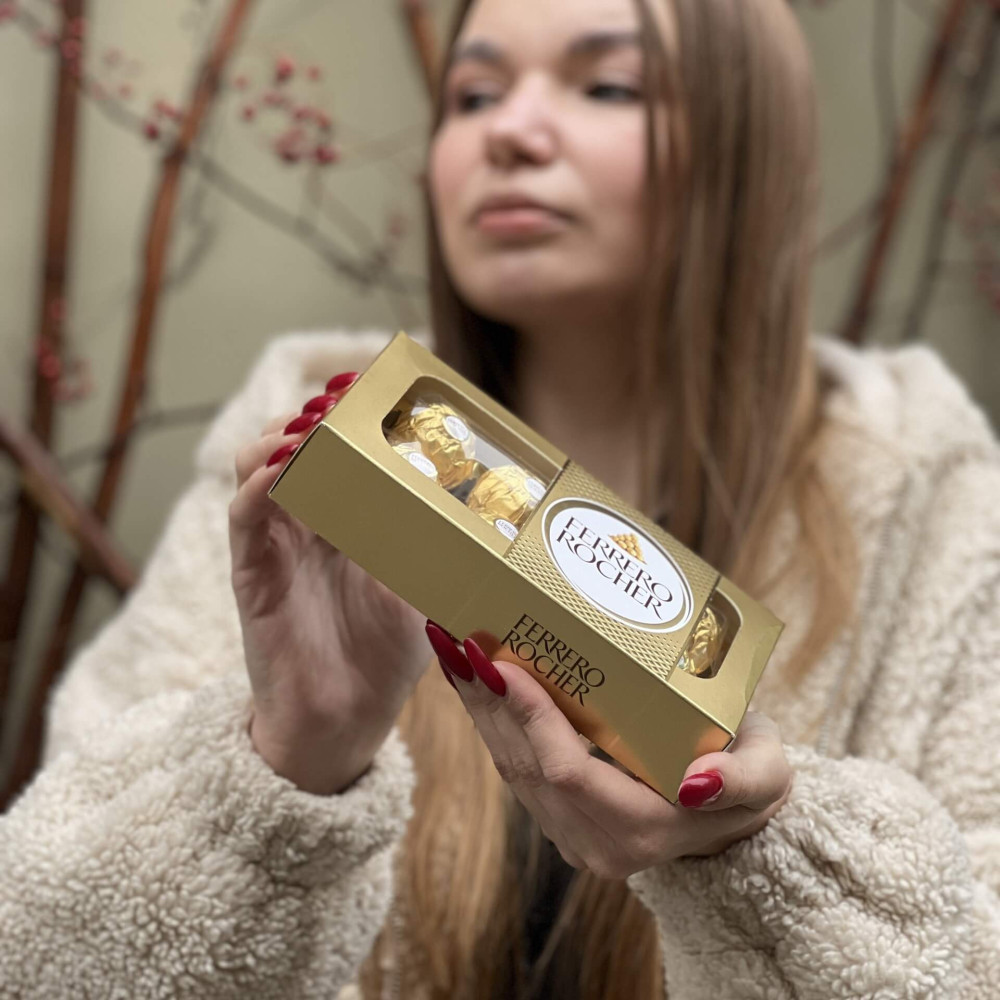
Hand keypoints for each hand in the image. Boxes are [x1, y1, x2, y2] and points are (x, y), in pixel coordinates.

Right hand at [228, 371, 431, 794]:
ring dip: (285, 436)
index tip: (381, 384)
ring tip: (317, 425)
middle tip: (347, 394)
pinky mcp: (252, 571)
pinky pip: (244, 513)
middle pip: (297, 439)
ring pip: (259, 461)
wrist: (345, 720)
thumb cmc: (386, 656)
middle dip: (320, 412)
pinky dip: (259, 482)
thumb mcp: (428, 592)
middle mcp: (309, 520)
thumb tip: (494, 511)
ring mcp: (277, 542)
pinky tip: (285, 467)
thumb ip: (444, 550)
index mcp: (349, 518)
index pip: (342, 447)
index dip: (353, 412)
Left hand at [428, 626, 793, 877]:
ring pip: (510, 766)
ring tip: (450, 646)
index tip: (501, 663)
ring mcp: (572, 834)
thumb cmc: (750, 778)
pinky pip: (515, 766)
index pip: (567, 772)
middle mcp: (596, 843)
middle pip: (523, 767)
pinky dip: (490, 719)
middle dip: (485, 701)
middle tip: (455, 638)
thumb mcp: (767, 775)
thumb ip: (742, 781)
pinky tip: (472, 675)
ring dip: (477, 706)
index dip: (530, 718)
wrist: (734, 812)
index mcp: (641, 831)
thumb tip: (696, 782)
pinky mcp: (559, 816)